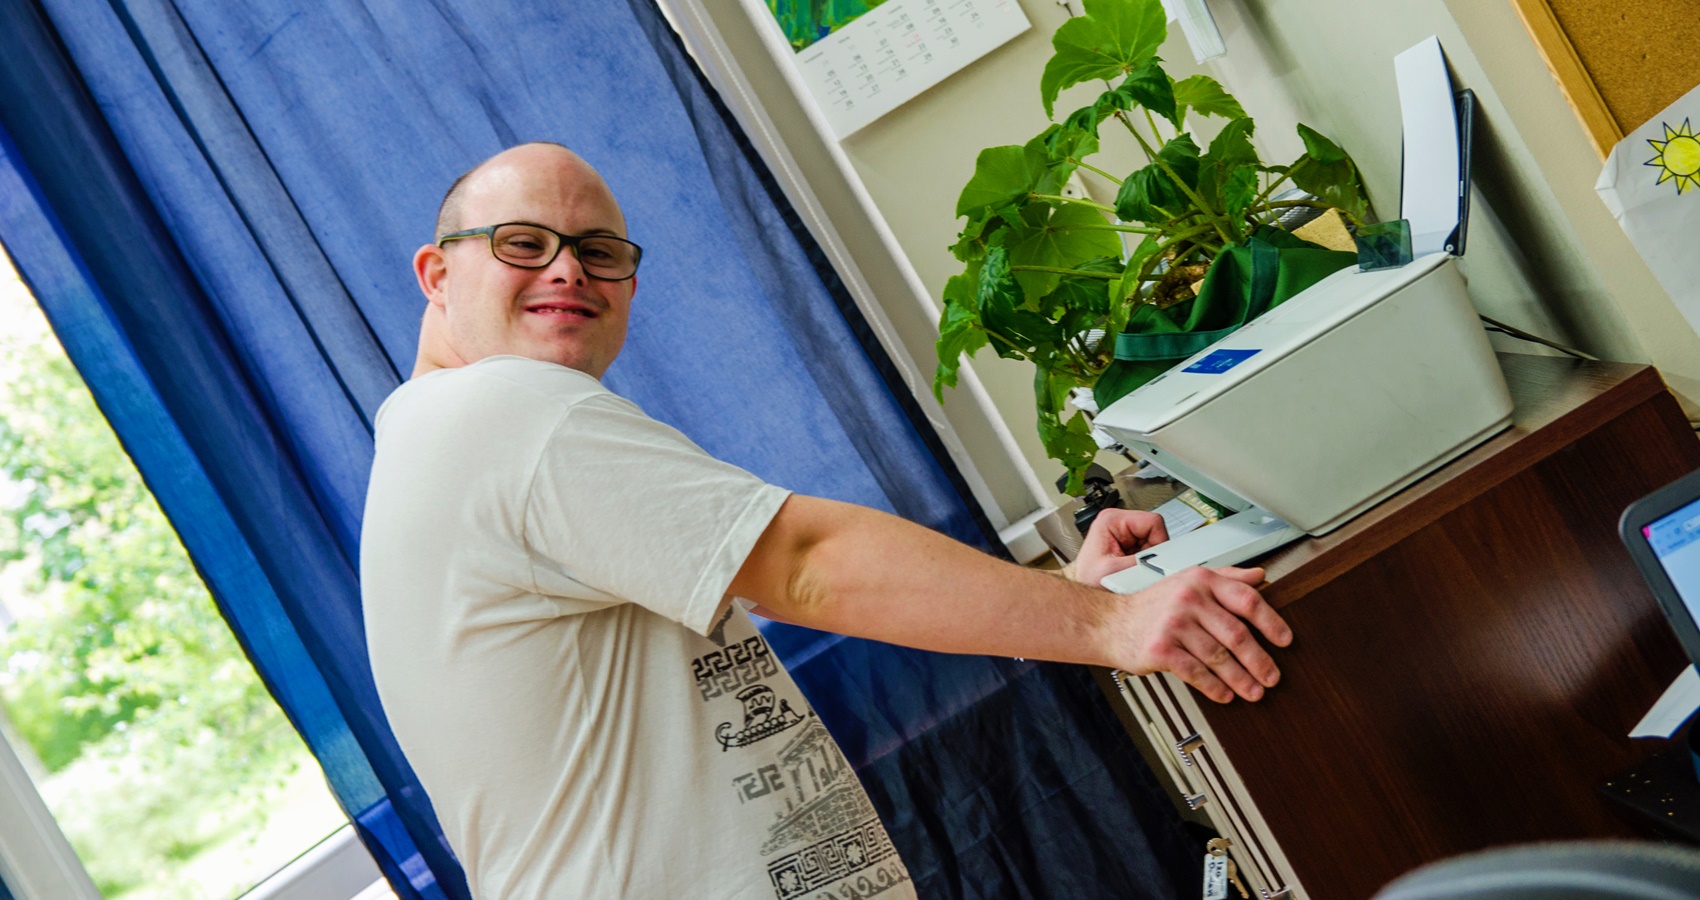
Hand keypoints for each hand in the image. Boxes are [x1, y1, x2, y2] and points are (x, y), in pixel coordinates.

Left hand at [1072, 508, 1168, 587]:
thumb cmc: (1089, 580)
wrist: (1085, 589)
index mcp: (1111, 519)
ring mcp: (1124, 532)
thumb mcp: (1114, 571)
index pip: (1154, 522)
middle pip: (1156, 532)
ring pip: (1154, 543)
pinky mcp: (1129, 543)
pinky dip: (1145, 562)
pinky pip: (1150, 551)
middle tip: (1134, 566)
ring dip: (1148, 559)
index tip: (1149, 559)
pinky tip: (1131, 568)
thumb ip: (1141, 564)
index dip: (1158, 542)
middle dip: (1151, 553)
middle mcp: (1118, 522)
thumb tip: (1164, 562)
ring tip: (1130, 568)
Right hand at [1112, 566, 1290, 703]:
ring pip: (1219, 657)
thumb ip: (1225, 577)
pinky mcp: (1160, 649)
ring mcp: (1173, 624)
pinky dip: (1214, 687)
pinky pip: (1196, 673)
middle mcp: (1188, 599)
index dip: (1271, 622)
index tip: (1285, 640)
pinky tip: (1224, 694)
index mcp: (1200, 580)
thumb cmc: (1151, 605)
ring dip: (1241, 679)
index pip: (1246, 600)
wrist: (1109, 622)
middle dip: (1259, 661)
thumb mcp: (1187, 581)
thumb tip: (1260, 576)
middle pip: (1237, 634)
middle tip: (1272, 677)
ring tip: (1253, 691)